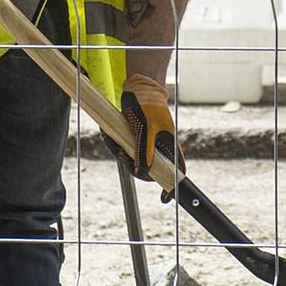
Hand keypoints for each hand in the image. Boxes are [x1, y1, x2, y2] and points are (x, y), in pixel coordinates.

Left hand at [120, 72, 177, 198]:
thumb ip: (144, 153)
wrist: (137, 86)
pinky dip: (116, 143)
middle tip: (121, 156)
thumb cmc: (146, 105)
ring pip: (134, 158)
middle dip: (133, 166)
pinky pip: (126, 146)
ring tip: (112, 141)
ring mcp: (148, 141)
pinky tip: (108, 135)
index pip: (177, 171)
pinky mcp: (136, 135)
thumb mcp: (144, 130)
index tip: (164, 198)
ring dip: (120, 153)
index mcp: (170, 146)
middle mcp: (160, 146)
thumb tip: (142, 173)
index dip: (171, 186)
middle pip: (150, 168)